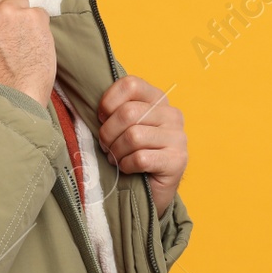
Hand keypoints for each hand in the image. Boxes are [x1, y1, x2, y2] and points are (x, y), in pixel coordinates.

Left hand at [97, 76, 186, 216]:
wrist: (153, 187)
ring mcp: (178, 137)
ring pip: (133, 136)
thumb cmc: (133, 151)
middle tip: (105, 146)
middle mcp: (171, 114)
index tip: (101, 118)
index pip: (130, 85)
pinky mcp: (177, 160)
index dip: (108, 102)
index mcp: (158, 99)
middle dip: (108, 133)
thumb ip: (115, 109)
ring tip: (116, 157)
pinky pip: (141, 158)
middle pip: (128, 113)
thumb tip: (93, 106)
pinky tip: (127, 168)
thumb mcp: (124, 124)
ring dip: (117, 151)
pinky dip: (126, 165)